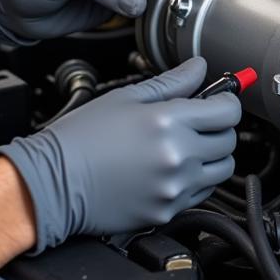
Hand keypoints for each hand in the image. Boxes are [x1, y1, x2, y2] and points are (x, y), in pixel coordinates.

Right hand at [0, 57, 239, 248]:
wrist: (51, 183)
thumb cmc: (80, 139)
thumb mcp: (126, 98)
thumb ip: (171, 82)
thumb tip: (199, 67)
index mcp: (168, 121)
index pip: (228, 111)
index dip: (226, 102)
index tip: (218, 101)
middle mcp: (177, 156)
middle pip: (229, 141)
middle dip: (218, 129)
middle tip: (196, 123)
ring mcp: (174, 187)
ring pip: (222, 170)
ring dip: (212, 157)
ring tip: (185, 148)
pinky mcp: (167, 212)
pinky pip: (201, 194)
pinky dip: (194, 181)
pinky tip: (169, 170)